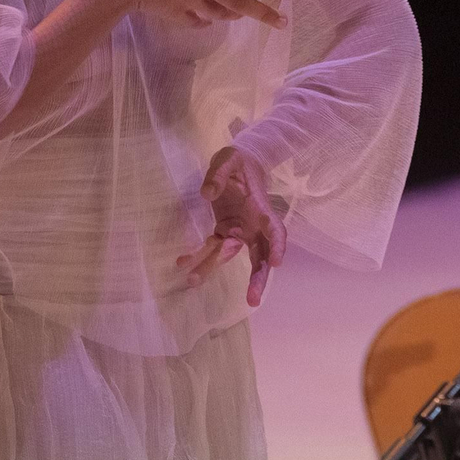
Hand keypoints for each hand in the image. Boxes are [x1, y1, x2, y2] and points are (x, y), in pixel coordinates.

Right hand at [103, 0, 286, 28]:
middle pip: (240, 2)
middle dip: (264, 13)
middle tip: (283, 22)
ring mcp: (193, 3)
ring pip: (223, 14)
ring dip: (235, 14)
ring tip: (244, 14)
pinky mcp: (180, 16)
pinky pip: (200, 21)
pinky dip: (206, 20)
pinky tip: (207, 18)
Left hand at [177, 146, 288, 305]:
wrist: (239, 163)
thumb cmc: (239, 160)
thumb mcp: (229, 159)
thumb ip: (219, 174)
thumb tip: (207, 194)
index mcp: (261, 208)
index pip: (275, 230)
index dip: (277, 246)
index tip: (276, 263)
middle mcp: (254, 225)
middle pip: (261, 256)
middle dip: (258, 279)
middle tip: (253, 300)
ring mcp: (240, 230)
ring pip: (232, 256)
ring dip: (214, 268)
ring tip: (193, 281)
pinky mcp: (225, 230)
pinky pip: (213, 247)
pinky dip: (198, 255)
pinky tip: (182, 262)